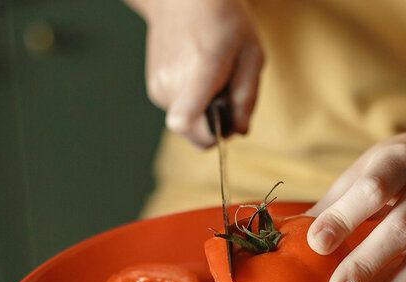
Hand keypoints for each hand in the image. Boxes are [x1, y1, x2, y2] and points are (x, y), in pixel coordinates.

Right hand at [132, 0, 263, 147]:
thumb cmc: (223, 22)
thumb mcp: (251, 54)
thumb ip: (247, 96)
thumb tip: (239, 130)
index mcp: (200, 71)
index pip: (184, 120)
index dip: (208, 135)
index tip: (224, 123)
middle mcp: (172, 83)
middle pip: (194, 135)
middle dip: (215, 126)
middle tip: (227, 96)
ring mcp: (158, 87)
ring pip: (187, 126)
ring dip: (204, 113)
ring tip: (212, 79)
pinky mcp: (153, 90)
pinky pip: (179, 113)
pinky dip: (192, 104)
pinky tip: (197, 77)